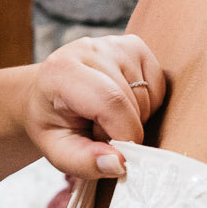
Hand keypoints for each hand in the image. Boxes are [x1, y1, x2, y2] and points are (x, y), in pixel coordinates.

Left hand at [27, 34, 166, 178]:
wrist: (48, 93)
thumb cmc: (53, 122)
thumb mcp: (58, 151)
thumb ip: (84, 162)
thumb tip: (119, 163)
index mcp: (61, 70)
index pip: (110, 101)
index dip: (123, 134)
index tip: (117, 153)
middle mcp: (90, 49)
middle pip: (132, 101)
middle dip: (125, 130)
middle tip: (100, 133)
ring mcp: (115, 44)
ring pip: (148, 96)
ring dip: (135, 118)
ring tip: (106, 118)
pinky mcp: (135, 45)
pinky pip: (159, 86)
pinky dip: (147, 105)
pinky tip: (122, 105)